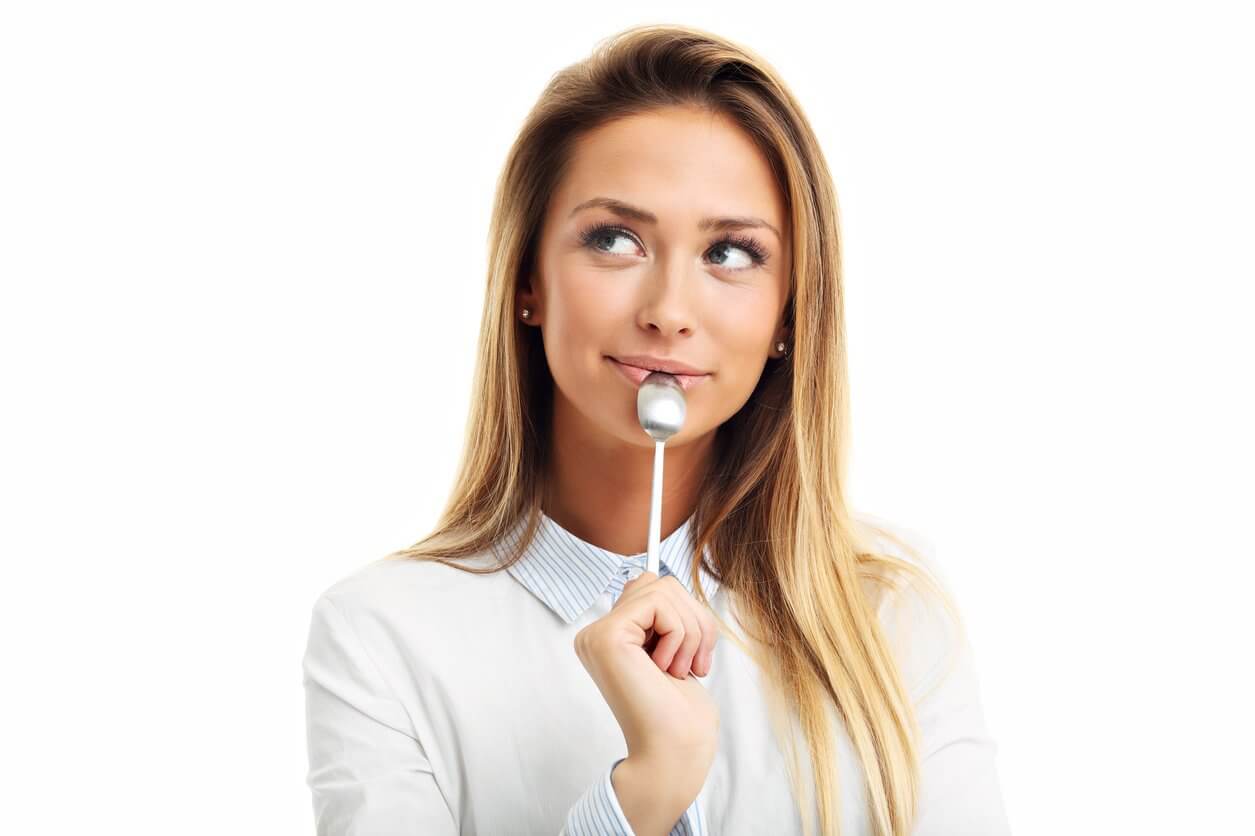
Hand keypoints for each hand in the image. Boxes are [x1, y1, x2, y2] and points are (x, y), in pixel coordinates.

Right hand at [574, 570, 720, 767]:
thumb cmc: (681, 716)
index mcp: (610, 639)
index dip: (684, 615)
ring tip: (680, 669)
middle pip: (658, 583)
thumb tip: (653, 576)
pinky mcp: (607, 637)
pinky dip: (680, 634)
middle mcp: (596, 635)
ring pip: (662, 588)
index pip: (650, 590)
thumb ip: (660, 614)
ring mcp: (597, 635)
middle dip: (694, 620)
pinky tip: (667, 667)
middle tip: (694, 665)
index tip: (696, 657)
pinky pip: (658, 603)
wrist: (674, 753)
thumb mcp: (676, 650)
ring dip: (690, 631)